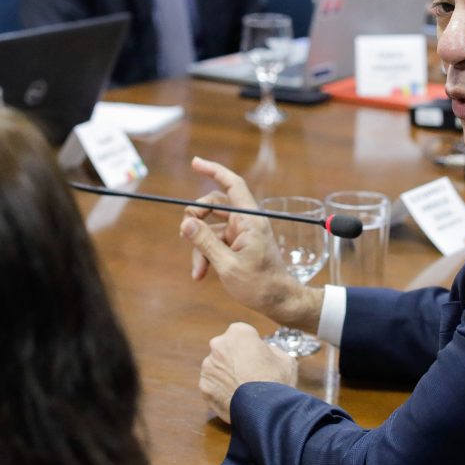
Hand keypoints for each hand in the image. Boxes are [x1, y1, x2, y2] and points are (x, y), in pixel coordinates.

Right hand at [179, 156, 319, 328]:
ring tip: (197, 270)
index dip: (214, 170)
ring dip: (200, 246)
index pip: (232, 185)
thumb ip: (205, 242)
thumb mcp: (227, 265)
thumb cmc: (259, 285)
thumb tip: (186, 222)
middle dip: (196, 219)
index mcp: (250, 220)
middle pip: (215, 205)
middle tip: (184, 233)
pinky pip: (217, 241)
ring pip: (212, 227)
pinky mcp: (240, 245)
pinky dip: (207, 254)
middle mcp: (247, 222)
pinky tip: (201, 273)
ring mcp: (243, 233)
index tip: (195, 162)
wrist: (280, 302)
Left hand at [200, 322, 297, 422]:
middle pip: (226, 349)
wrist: (266, 410)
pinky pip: (212, 386)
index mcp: (238, 333)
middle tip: (249, 374)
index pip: (242, 334)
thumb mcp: (285, 358)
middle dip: (235, 358)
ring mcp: (208, 366)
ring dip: (226, 375)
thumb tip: (264, 353)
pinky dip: (220, 391)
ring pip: (217, 368)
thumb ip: (270, 350)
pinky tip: (234, 399)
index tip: (258, 358)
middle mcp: (218, 345)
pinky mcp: (204, 386)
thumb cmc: (277, 381)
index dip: (252, 347)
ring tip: (242, 389)